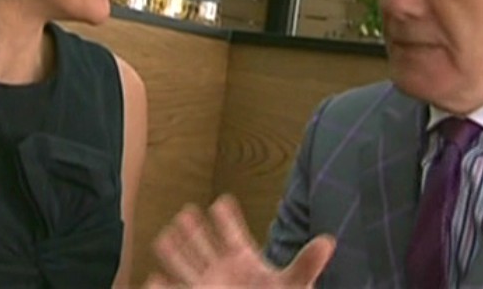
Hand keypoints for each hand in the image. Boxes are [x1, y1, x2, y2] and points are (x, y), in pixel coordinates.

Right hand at [145, 194, 335, 287]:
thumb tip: (329, 241)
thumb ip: (307, 264)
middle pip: (205, 244)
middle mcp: (224, 270)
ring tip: (163, 237)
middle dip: (195, 230)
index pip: (233, 234)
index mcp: (245, 260)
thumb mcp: (295, 284)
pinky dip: (165, 287)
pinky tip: (153, 280)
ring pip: (187, 264)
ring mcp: (209, 284)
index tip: (222, 203)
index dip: (227, 219)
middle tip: (186, 212)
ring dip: (175, 251)